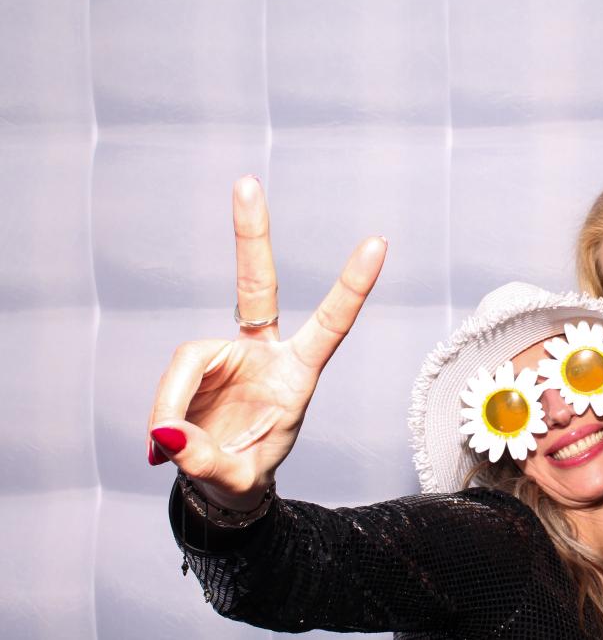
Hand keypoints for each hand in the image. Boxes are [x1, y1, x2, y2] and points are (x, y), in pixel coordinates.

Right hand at [146, 176, 386, 508]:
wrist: (223, 484)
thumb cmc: (246, 474)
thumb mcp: (236, 479)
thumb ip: (206, 461)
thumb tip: (165, 432)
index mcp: (299, 374)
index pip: (331, 324)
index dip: (352, 286)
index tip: (378, 242)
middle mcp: (266, 353)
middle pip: (255, 287)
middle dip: (250, 236)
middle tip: (246, 183)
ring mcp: (229, 355)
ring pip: (189, 358)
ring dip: (172, 403)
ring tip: (170, 448)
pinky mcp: (198, 366)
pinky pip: (172, 378)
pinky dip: (161, 411)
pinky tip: (163, 442)